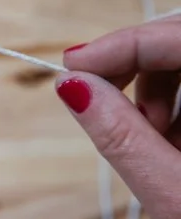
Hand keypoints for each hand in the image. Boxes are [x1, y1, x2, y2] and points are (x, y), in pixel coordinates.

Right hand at [56, 16, 180, 218]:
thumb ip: (124, 138)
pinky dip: (173, 108)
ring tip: (149, 141)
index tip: (74, 65)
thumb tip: (72, 86)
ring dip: (154, 93)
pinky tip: (170, 142)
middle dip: (136, 69)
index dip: (124, 43)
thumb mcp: (178, 199)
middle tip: (103, 104)